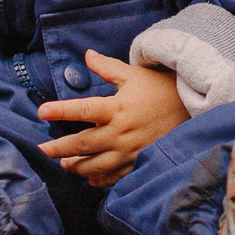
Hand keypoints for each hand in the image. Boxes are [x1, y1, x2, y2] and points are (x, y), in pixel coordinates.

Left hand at [36, 51, 189, 188]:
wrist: (193, 109)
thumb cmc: (161, 88)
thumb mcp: (134, 75)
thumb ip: (107, 67)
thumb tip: (87, 55)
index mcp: (117, 108)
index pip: (82, 110)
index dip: (60, 110)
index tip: (41, 111)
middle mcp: (121, 132)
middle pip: (83, 143)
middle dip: (60, 149)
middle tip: (42, 150)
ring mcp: (130, 151)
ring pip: (96, 165)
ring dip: (77, 166)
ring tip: (64, 165)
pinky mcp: (140, 162)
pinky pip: (116, 176)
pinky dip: (101, 179)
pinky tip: (90, 179)